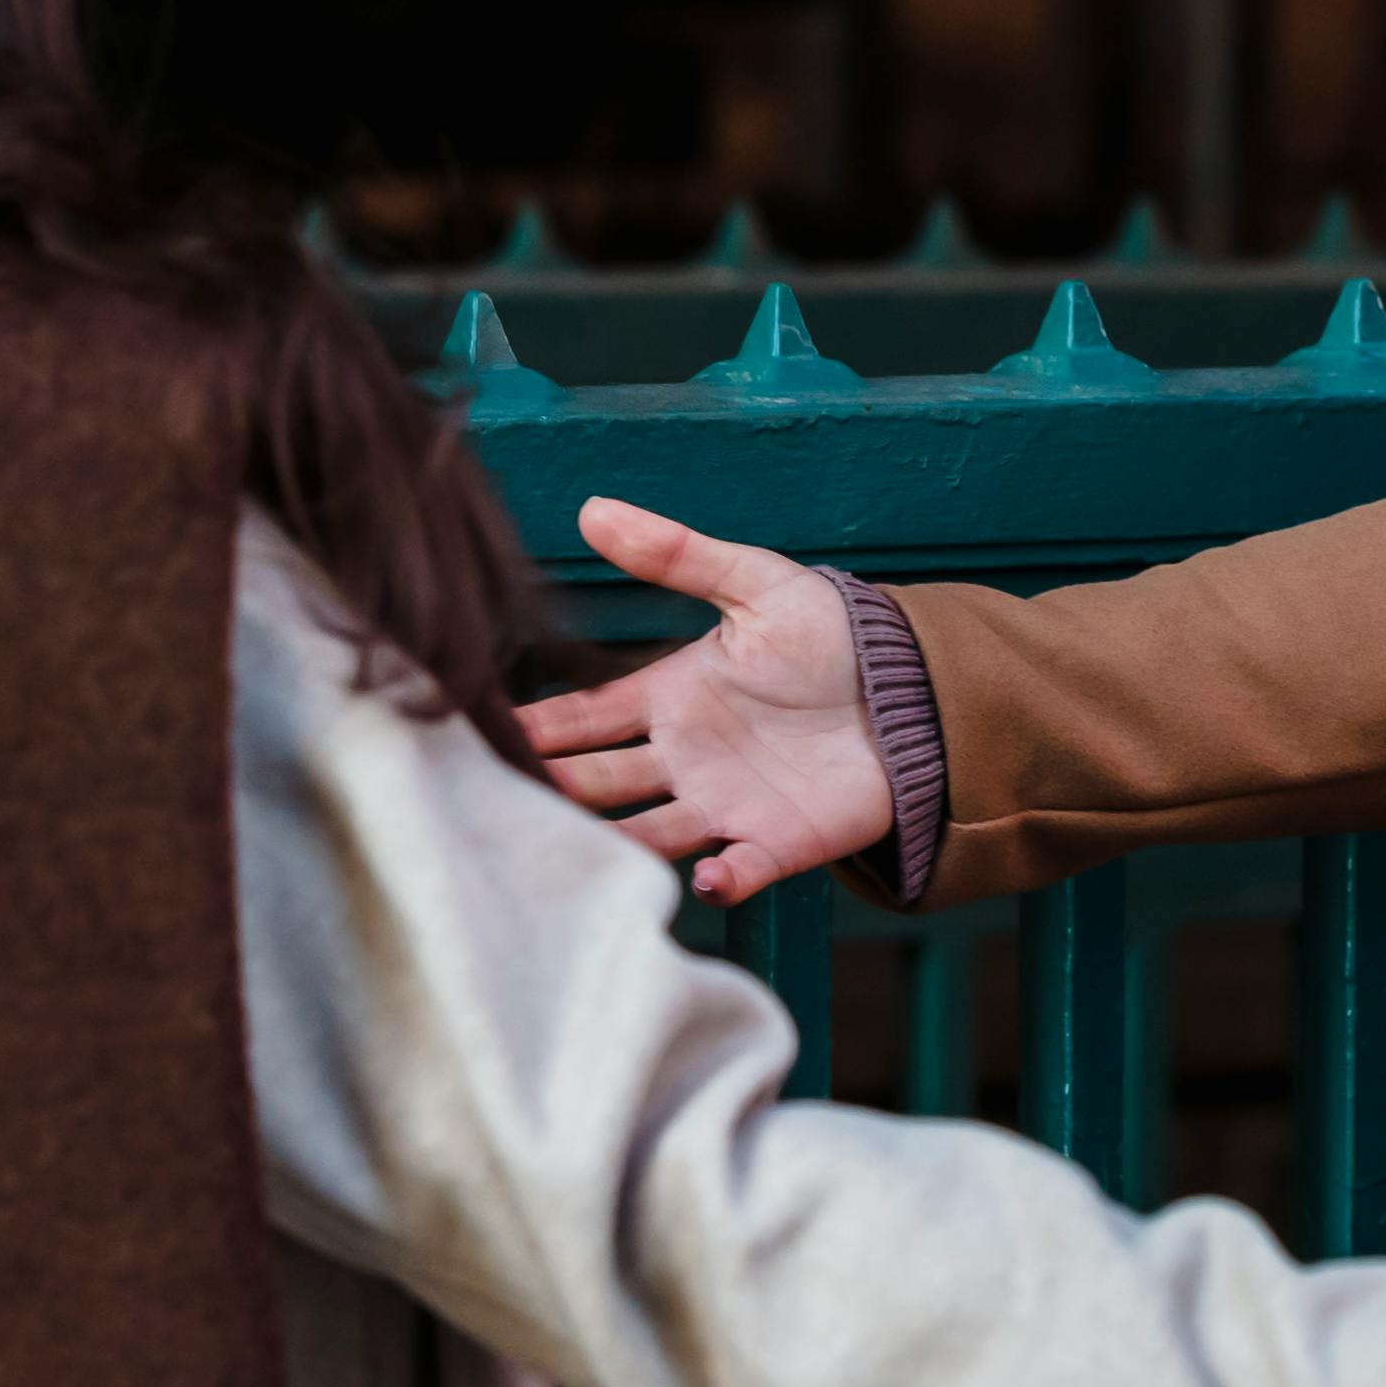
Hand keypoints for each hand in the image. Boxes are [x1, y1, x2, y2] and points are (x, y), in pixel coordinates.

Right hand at [514, 500, 896, 901]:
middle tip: (496, 807)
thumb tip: (593, 509)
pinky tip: (704, 875)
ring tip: (576, 854)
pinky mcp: (778, 840)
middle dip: (551, 794)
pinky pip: (740, 867)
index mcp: (668, 698)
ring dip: (614, 846)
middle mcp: (682, 759)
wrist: (913, 685)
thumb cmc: (831, 635)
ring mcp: (725, 805)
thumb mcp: (754, 583)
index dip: (533, 728)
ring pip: (648, 834)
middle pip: (597, 783)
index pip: (581, 718)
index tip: (472, 735)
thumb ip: (678, 555)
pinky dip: (722, 877)